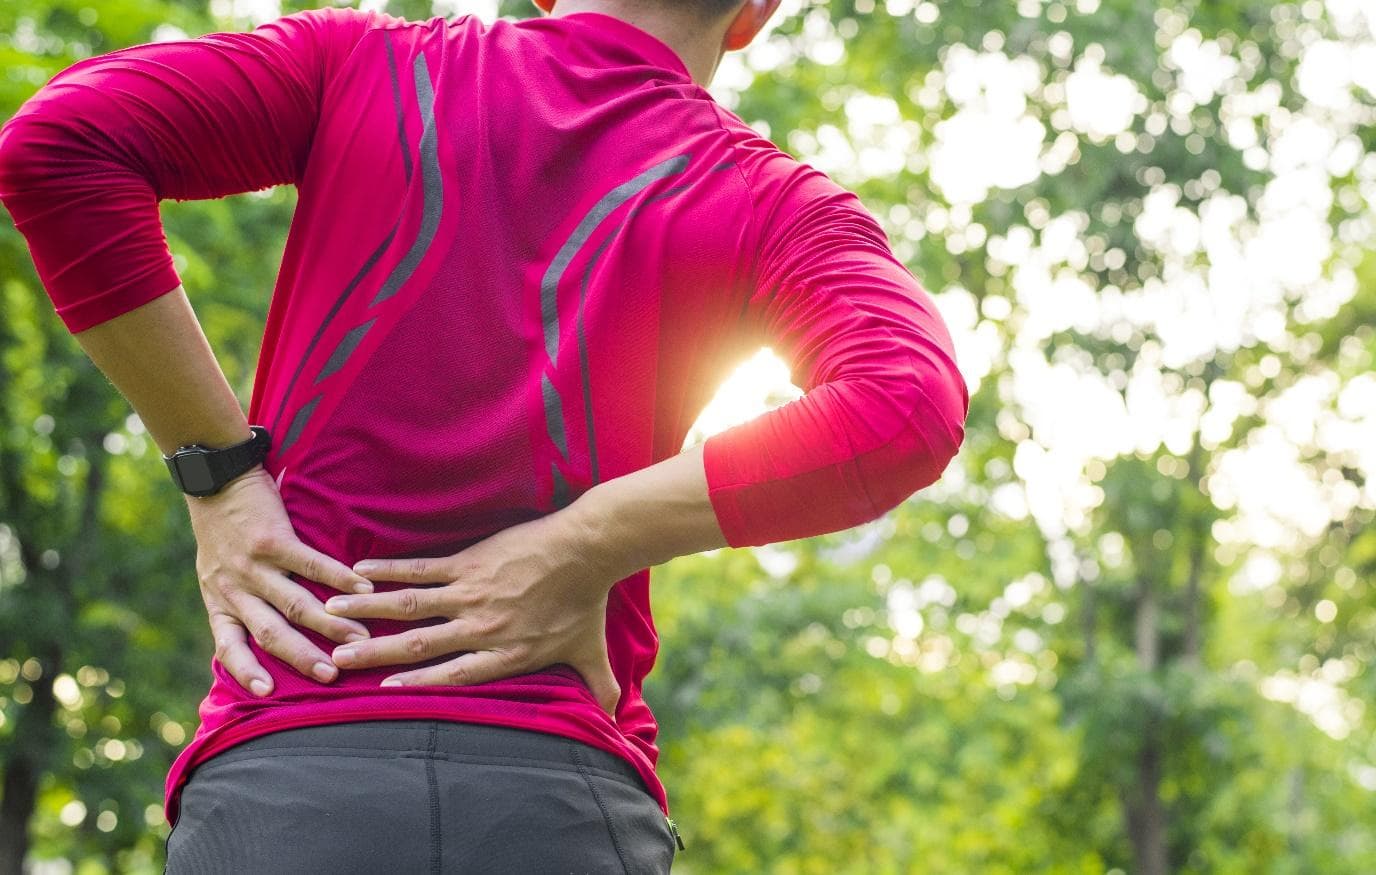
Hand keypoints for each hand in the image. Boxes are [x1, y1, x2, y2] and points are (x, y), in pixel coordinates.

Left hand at [185, 465, 375, 694]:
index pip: (228, 647)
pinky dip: (338, 577)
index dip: (246, 671)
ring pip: (294, 603)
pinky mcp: (272, 539)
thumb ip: (236, 602)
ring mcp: (253, 564)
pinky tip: (362, 587)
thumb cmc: (220, 530)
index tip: (267, 693)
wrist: (214, 480)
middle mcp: (234, 588)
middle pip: (271, 632)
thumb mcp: (214, 573)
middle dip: (302, 657)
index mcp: (219, 601)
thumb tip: (266, 635)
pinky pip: (309, 564)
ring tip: (359, 637)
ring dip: (328, 624)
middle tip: (332, 675)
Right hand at [322, 509, 623, 717]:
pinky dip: (389, 569)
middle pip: (419, 645)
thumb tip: (616, 721)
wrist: (587, 550)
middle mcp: (481, 627)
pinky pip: (421, 567)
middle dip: (374, 652)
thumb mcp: (590, 652)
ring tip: (331, 611)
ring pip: (410, 605)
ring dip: (369, 609)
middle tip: (336, 657)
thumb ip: (600, 688)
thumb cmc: (587, 602)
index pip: (452, 676)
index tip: (381, 689)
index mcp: (504, 654)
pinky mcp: (469, 561)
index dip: (416, 683)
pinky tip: (360, 570)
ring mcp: (472, 592)